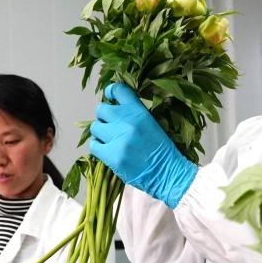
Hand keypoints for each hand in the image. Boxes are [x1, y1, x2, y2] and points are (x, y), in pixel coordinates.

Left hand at [90, 83, 196, 208]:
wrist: (167, 173)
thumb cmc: (162, 150)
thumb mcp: (152, 123)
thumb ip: (134, 114)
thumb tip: (116, 108)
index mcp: (139, 111)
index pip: (118, 90)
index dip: (111, 92)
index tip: (110, 96)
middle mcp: (127, 121)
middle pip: (101, 110)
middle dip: (104, 117)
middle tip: (110, 126)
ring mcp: (118, 139)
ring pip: (95, 127)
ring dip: (100, 133)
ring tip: (110, 140)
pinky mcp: (112, 156)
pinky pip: (94, 145)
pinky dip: (98, 147)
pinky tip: (107, 151)